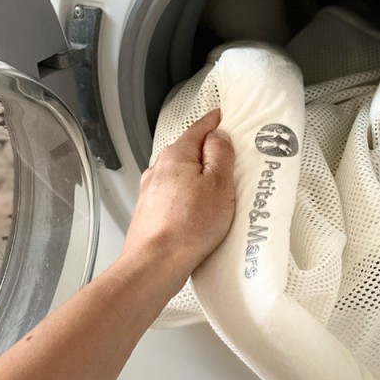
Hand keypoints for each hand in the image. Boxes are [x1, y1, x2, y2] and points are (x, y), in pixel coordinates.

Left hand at [118, 109, 235, 294]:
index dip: (213, 122)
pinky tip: (199, 214)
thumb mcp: (219, 184)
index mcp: (176, 155)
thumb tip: (219, 137)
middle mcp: (159, 169)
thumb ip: (220, 155)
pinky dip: (187, 198)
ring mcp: (151, 191)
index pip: (198, 129)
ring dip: (196, 179)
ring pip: (179, 176)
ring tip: (217, 194)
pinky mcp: (150, 212)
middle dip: (206, 154)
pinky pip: (174, 196)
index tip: (221, 117)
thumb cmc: (188, 226)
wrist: (155, 263)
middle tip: (229, 160)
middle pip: (188, 152)